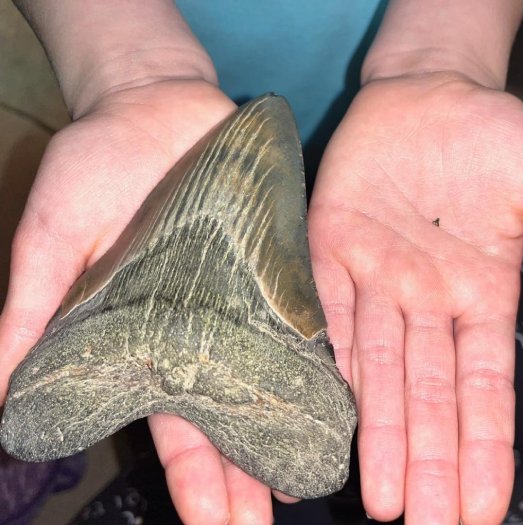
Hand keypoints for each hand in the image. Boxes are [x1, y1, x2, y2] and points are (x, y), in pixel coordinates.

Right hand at [0, 80, 288, 523]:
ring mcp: (244, 298)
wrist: (151, 104)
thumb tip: (0, 396)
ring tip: (312, 479)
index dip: (193, 475)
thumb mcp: (51, 239)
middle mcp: (201, 328)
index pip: (172, 422)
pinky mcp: (277, 262)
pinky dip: (321, 356)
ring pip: (272, 377)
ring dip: (289, 427)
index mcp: (146, 337)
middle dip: (246, 473)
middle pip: (230, 415)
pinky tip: (339, 396)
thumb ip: (32, 312)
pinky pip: (305, 315)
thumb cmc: (93, 169)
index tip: (210, 524)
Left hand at [308, 72, 522, 523]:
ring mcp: (374, 278)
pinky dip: (325, 359)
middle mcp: (425, 301)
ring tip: (382, 501)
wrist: (425, 91)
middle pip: (428, 395)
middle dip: (430, 462)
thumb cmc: (491, 134)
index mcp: (480, 294)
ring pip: (375, 369)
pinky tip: (329, 413)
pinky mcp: (328, 248)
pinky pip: (325, 311)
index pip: (483, 387)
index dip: (485, 446)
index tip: (486, 510)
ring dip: (381, 432)